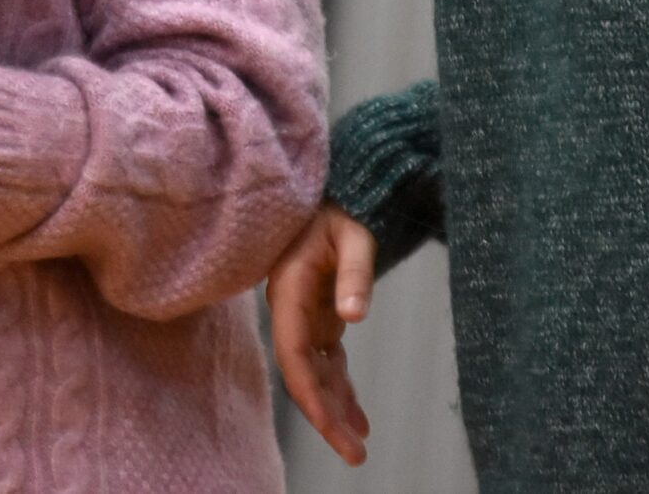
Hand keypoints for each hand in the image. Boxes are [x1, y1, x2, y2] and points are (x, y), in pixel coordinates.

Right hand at [269, 204, 376, 465]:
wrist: (333, 193)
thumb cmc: (340, 209)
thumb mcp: (353, 235)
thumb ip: (355, 273)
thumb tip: (356, 315)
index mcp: (289, 291)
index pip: (293, 354)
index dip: (310, 394)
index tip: (331, 426)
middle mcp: (290, 311)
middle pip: (302, 374)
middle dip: (325, 416)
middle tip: (354, 455)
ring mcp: (304, 318)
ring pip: (315, 374)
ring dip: (334, 409)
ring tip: (359, 446)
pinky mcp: (320, 320)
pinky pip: (328, 364)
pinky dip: (342, 391)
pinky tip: (358, 419)